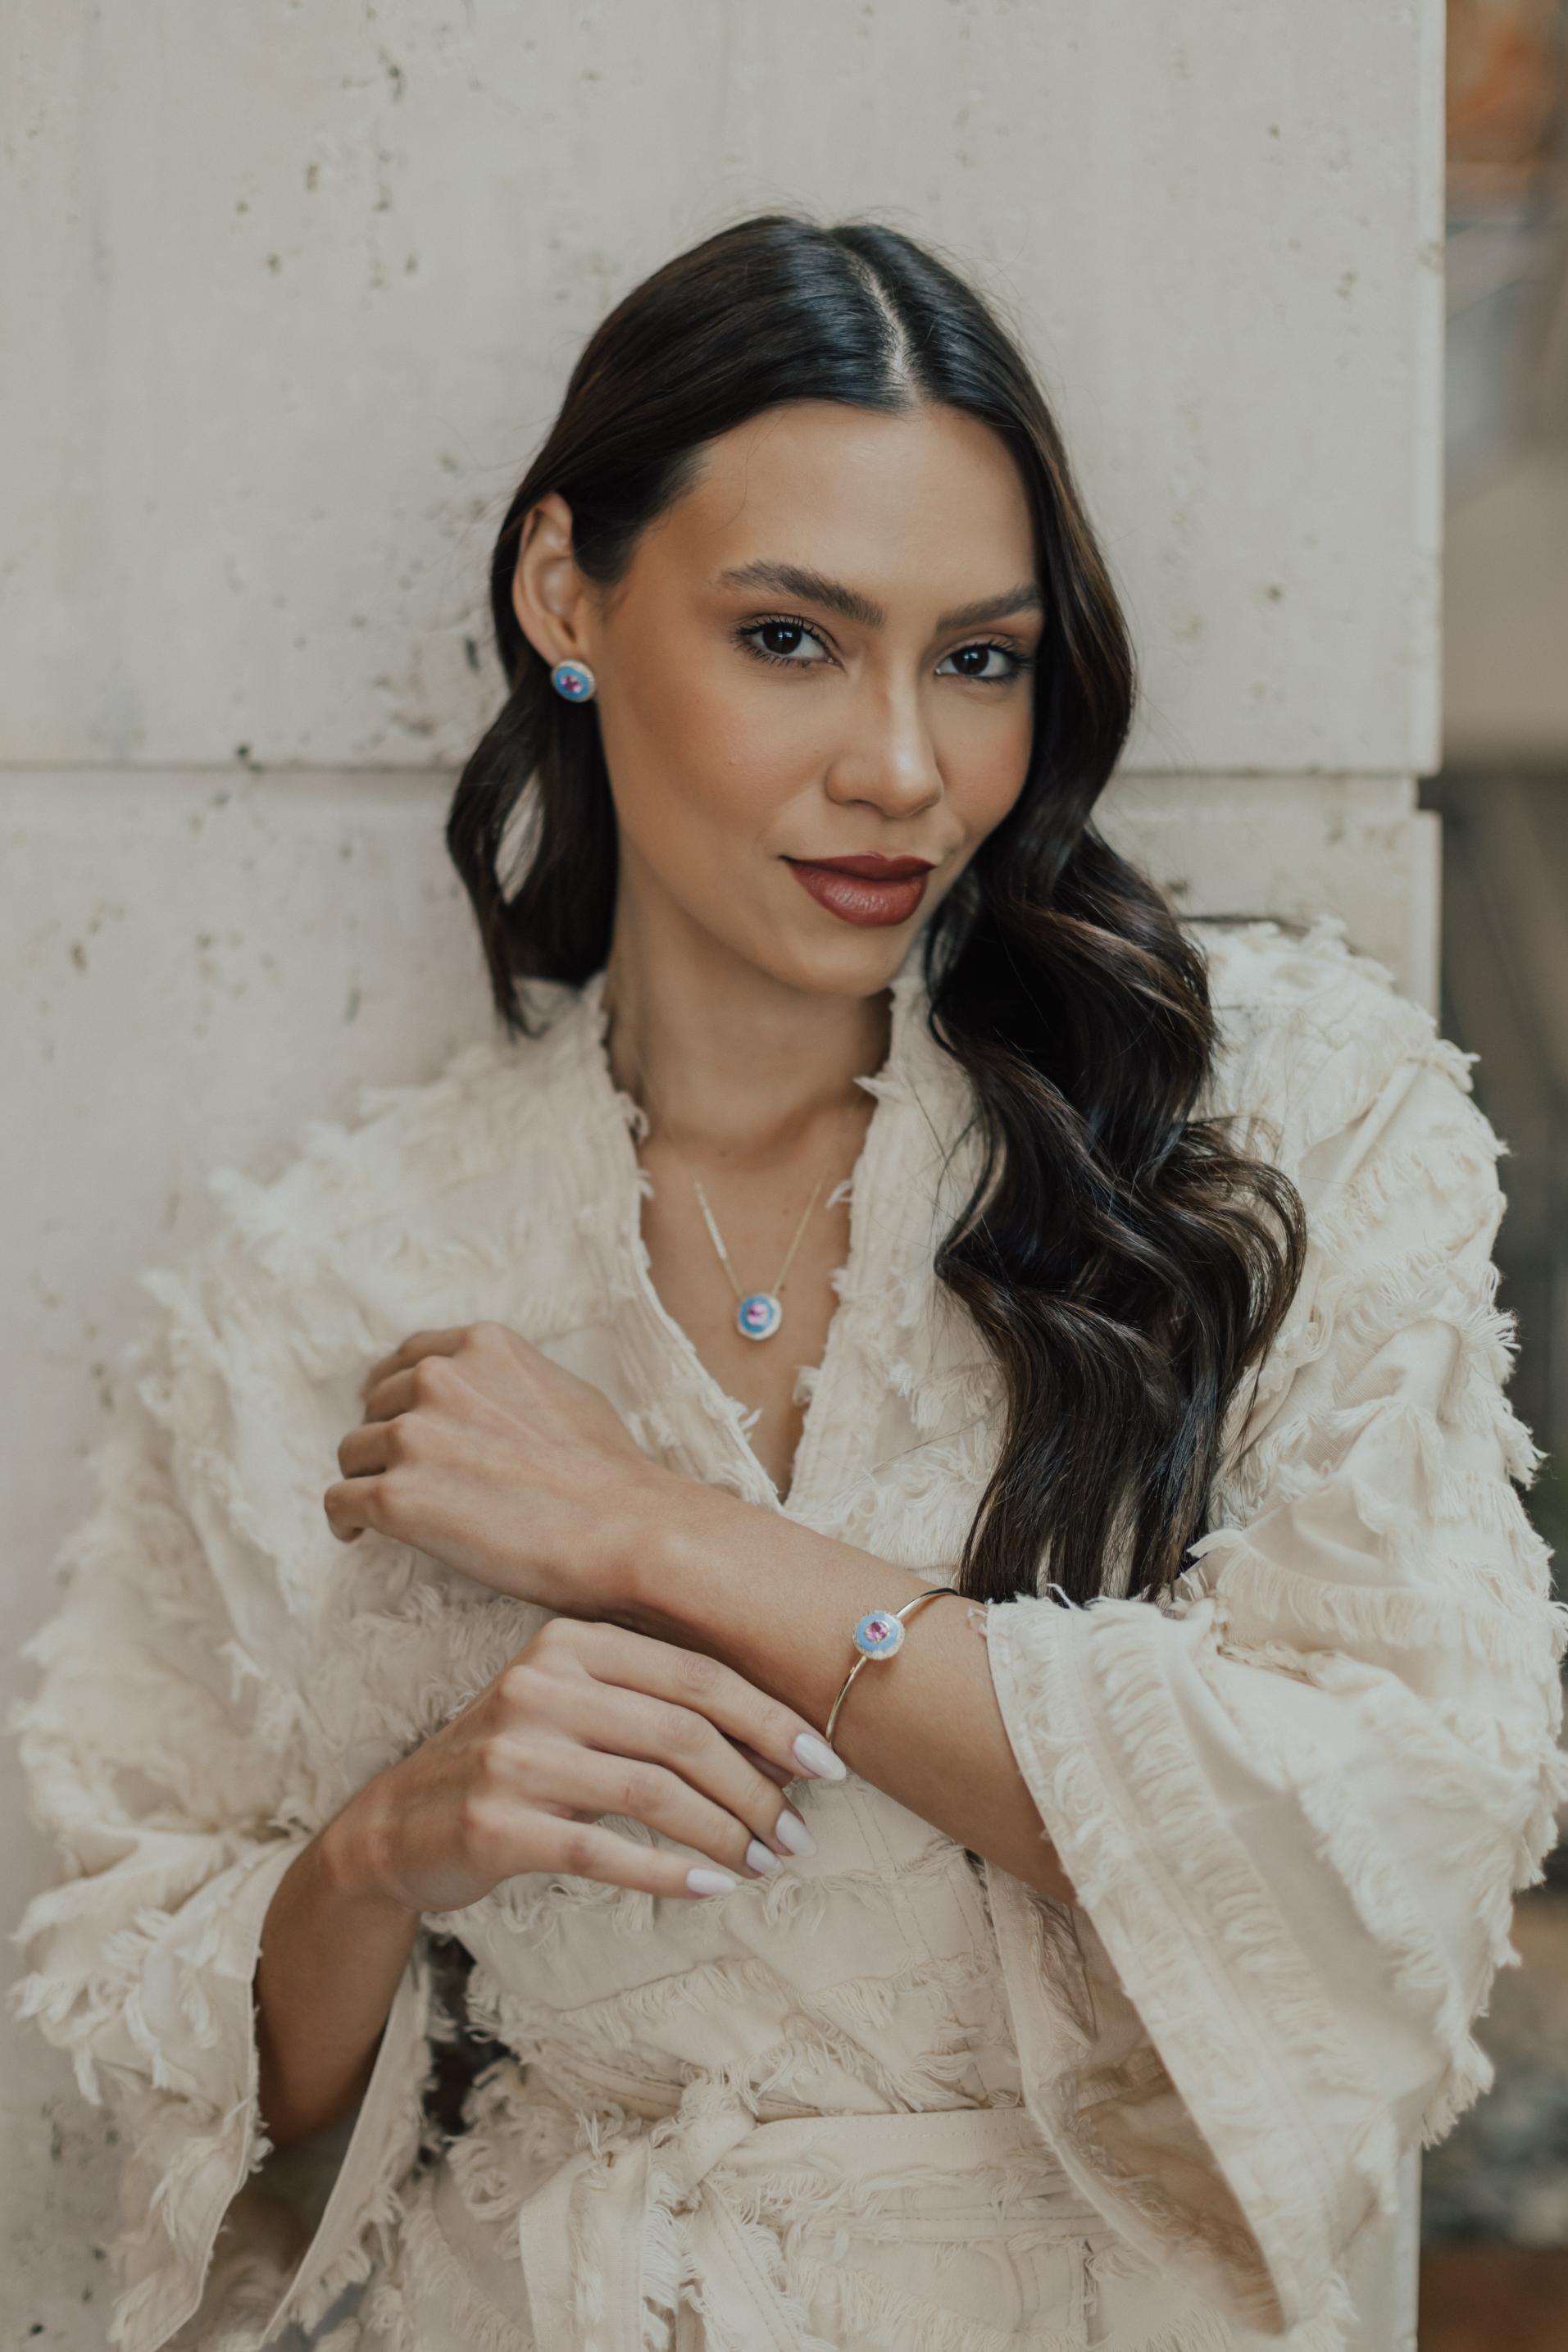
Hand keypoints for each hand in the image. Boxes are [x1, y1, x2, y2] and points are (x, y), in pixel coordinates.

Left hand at [323, 1320, 662, 1614]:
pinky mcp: (396, 1497)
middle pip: (375, 1406)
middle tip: (407, 1477)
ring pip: (352, 1452)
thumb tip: (482, 1397)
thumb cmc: (610, 1472)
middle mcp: (439, 1378)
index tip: (398, 1420)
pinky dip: (346, 1522)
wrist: (625, 1531)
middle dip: (386, 1440)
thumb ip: (506, 1381)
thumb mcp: (562, 1389)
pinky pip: (340, 1502)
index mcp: (482, 1346)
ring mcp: (413, 1436)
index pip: (408, 1357)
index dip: (398, 1393)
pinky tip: (359, 1536)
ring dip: (368, 1480)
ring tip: (389, 1513)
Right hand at [328, 1616, 841, 1911]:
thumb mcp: (577, 1709)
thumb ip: (659, 1710)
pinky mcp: (496, 1822)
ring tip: (763, 1863)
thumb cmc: (516, 1763)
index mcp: (570, 1641)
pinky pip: (603, 1850)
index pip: (697, 1674)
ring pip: (653, 1790)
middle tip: (798, 1833)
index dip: (771, 1718)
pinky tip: (710, 1889)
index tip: (826, 1765)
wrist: (398, 1825)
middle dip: (758, 1786)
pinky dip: (668, 1873)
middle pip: (684, 1732)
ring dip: (725, 1833)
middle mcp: (541, 1683)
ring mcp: (514, 1753)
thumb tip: (781, 1748)